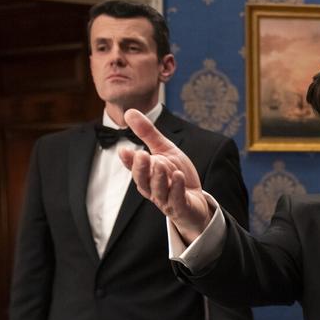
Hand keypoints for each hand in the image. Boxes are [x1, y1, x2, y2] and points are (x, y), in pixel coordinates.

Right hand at [120, 109, 212, 242]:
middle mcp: (153, 188)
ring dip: (159, 178)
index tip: (124, 150)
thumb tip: (129, 112)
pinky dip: (176, 188)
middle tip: (141, 155)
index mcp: (147, 175)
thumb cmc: (177, 176)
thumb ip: (147, 133)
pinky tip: (178, 176)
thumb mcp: (165, 150)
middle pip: (143, 180)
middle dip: (141, 168)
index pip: (134, 168)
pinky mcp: (181, 207)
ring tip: (160, 164)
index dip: (129, 161)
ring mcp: (166, 199)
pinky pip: (177, 199)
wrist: (195, 201)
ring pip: (158, 190)